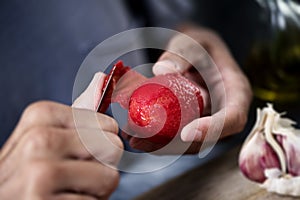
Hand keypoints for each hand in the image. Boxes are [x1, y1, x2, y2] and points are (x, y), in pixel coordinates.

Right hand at [0, 101, 122, 199]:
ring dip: (96, 189)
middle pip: (112, 147)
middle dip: (103, 166)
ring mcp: (39, 174)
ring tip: (70, 190)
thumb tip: (103, 77)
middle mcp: (38, 140)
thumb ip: (78, 113)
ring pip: (110, 177)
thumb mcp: (48, 136)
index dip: (103, 143)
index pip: (108, 125)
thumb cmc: (30, 172)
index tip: (81, 153)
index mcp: (40, 116)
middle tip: (76, 175)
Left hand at [128, 25, 251, 152]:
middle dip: (175, 143)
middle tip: (144, 139)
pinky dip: (158, 140)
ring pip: (189, 143)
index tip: (187, 134)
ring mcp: (207, 122)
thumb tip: (162, 70)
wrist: (196, 55)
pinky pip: (178, 138)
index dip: (213, 129)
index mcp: (235, 91)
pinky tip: (137, 137)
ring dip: (161, 145)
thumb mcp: (195, 40)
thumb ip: (182, 52)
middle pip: (206, 138)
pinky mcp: (192, 126)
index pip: (233, 117)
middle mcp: (224, 112)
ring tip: (134, 139)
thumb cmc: (200, 46)